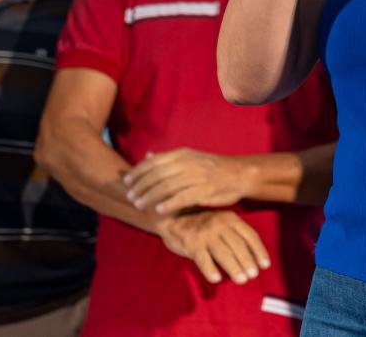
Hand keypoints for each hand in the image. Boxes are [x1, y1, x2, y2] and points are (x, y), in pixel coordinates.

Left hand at [124, 148, 247, 214]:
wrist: (238, 174)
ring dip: (150, 196)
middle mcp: (187, 163)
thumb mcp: (190, 157)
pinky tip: (159, 210)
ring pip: (166, 187)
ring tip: (139, 205)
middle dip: (140, 186)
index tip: (126, 182)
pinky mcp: (204, 191)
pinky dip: (169, 204)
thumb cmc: (211, 168)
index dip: (138, 172)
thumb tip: (147, 155)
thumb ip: (168, 159)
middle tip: (130, 197)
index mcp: (182, 154)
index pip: (154, 162)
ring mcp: (196, 177)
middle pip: (157, 175)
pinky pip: (182, 198)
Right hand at [157, 209, 270, 285]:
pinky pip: (202, 258)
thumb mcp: (222, 224)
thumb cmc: (204, 226)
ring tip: (242, 280)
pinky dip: (210, 269)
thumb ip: (236, 236)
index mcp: (231, 219)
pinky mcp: (191, 243)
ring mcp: (205, 234)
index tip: (265, 265)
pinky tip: (216, 279)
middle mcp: (220, 224)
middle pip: (238, 245)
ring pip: (222, 253)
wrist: (174, 218)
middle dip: (247, 261)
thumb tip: (254, 258)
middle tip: (253, 275)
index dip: (259, 251)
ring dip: (234, 267)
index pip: (250, 235)